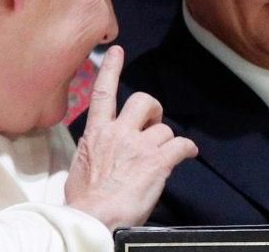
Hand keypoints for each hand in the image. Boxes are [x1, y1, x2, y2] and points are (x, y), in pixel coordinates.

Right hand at [65, 45, 197, 229]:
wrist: (93, 217)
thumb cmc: (83, 201)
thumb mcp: (79, 167)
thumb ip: (93, 152)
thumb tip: (98, 156)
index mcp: (95, 133)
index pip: (102, 92)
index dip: (110, 69)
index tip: (116, 51)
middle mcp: (118, 132)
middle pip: (143, 101)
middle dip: (153, 110)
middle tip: (153, 125)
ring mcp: (139, 145)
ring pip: (164, 128)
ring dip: (166, 140)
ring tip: (162, 157)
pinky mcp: (157, 161)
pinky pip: (180, 144)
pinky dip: (187, 149)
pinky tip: (188, 154)